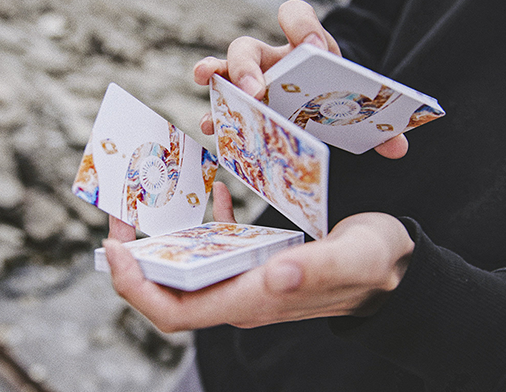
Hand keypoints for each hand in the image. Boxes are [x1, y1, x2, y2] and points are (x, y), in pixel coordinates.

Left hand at [103, 182, 413, 332]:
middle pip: (166, 294)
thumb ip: (318, 267)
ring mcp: (243, 282)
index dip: (135, 287)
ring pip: (184, 271)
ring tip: (144, 204)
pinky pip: (214, 251)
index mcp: (252, 300)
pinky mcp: (253, 265)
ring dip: (159, 243)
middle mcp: (238, 296)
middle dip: (133, 262)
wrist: (393, 268)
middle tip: (116, 218)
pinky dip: (202, 225)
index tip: (112, 248)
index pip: (175, 312)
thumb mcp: (355, 257)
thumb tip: (273, 275)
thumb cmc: (376, 262)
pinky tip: (212, 193)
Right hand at [193, 0, 407, 158]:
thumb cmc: (331, 97)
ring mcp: (248, 78)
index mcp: (302, 47)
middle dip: (247, 66)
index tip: (309, 47)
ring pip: (223, 68)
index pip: (295, 16)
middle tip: (256, 89)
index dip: (300, 25)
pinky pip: (219, 101)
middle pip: (249, 46)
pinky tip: (211, 126)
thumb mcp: (351, 103)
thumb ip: (375, 122)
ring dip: (216, 73)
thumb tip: (398, 147)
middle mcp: (269, 57)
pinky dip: (213, 112)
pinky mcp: (238, 102)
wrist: (315, 104)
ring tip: (208, 81)